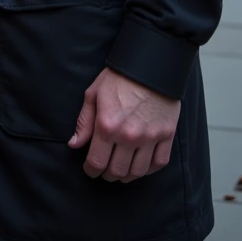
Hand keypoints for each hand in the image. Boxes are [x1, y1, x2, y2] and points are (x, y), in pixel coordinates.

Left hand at [69, 67, 180, 181]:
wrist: (150, 65)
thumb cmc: (119, 78)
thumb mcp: (93, 94)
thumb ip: (84, 122)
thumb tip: (74, 144)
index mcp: (107, 125)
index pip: (96, 162)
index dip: (91, 170)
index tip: (90, 169)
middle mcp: (129, 135)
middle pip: (117, 171)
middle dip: (107, 175)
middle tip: (105, 170)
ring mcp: (150, 137)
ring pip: (137, 172)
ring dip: (127, 175)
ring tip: (121, 170)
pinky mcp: (166, 135)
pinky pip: (159, 163)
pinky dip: (148, 169)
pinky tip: (141, 165)